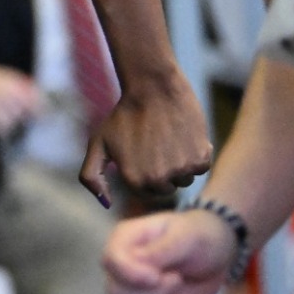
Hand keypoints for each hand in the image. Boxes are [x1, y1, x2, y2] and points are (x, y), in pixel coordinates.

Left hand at [79, 71, 212, 203]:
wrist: (153, 89)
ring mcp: (181, 170)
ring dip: (180, 163)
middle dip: (163, 171)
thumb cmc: (123, 116)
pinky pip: (202, 167)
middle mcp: (158, 180)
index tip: (142, 153)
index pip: (147, 192)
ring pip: (185, 178)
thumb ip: (92, 176)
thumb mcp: (98, 144)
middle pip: (168, 188)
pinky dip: (197, 154)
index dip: (145, 172)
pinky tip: (183, 136)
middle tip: (155, 145)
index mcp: (134, 181)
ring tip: (168, 139)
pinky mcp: (201, 158)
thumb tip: (106, 204)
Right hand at [102, 209, 233, 293]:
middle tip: (179, 280)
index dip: (133, 275)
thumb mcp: (188, 235)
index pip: (111, 262)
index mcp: (123, 242)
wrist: (215, 258)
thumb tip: (142, 267)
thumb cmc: (200, 238)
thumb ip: (162, 250)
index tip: (160, 276)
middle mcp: (119, 271)